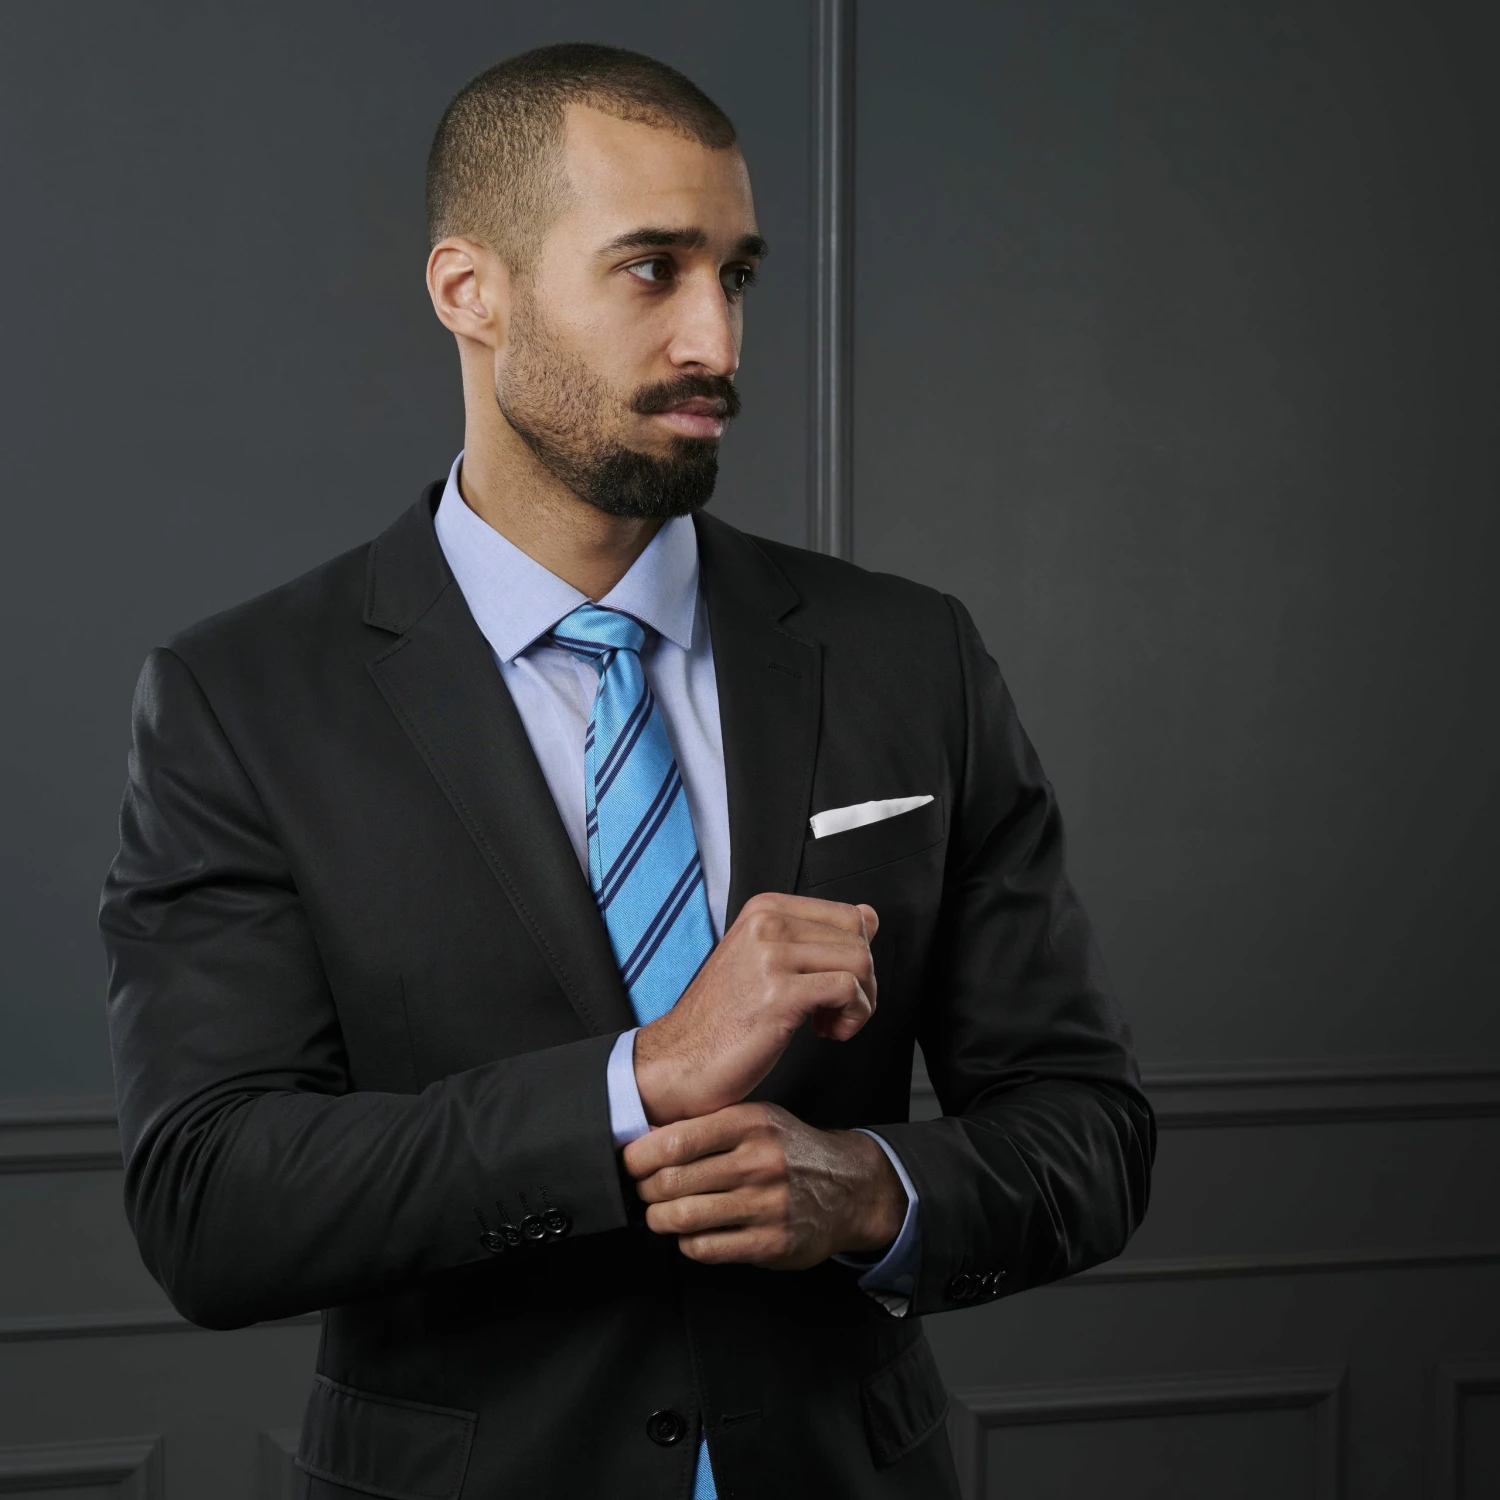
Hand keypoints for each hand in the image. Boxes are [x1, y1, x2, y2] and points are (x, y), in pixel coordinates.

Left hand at [622, 1102, 906, 1268]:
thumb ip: (708, 1125)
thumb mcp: (757, 1118)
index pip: (674, 1141)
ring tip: (661, 1215)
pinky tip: (692, 1233)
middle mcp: (758, 1161)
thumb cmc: (790, 1150)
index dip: (639, 1157)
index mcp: (749, 1123)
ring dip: (660, 1220)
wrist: (849, 1188)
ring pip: (683, 1217)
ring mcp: (766, 1205)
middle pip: (670, 1182)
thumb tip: (644, 1136)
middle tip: (645, 1192)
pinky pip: (706, 1248)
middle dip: (646, 1190)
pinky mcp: (770, 1243)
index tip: (631, 1164)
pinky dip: (687, 1242)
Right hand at [632, 893, 878, 1124]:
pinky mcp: (779, 994)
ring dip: (860, 1002)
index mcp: (765, 909)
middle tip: (838, 1012)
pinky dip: (852, 1017)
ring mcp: (771, 956)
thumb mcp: (765, 961)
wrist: (678, 1060)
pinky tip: (826, 1033)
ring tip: (831, 1024)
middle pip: (859, 940)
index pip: (850, 916)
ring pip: (859, 962)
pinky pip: (847, 990)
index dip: (857, 956)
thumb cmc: (722, 1020)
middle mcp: (767, 923)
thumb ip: (813, 937)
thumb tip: (868, 916)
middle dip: (864, 982)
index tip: (835, 986)